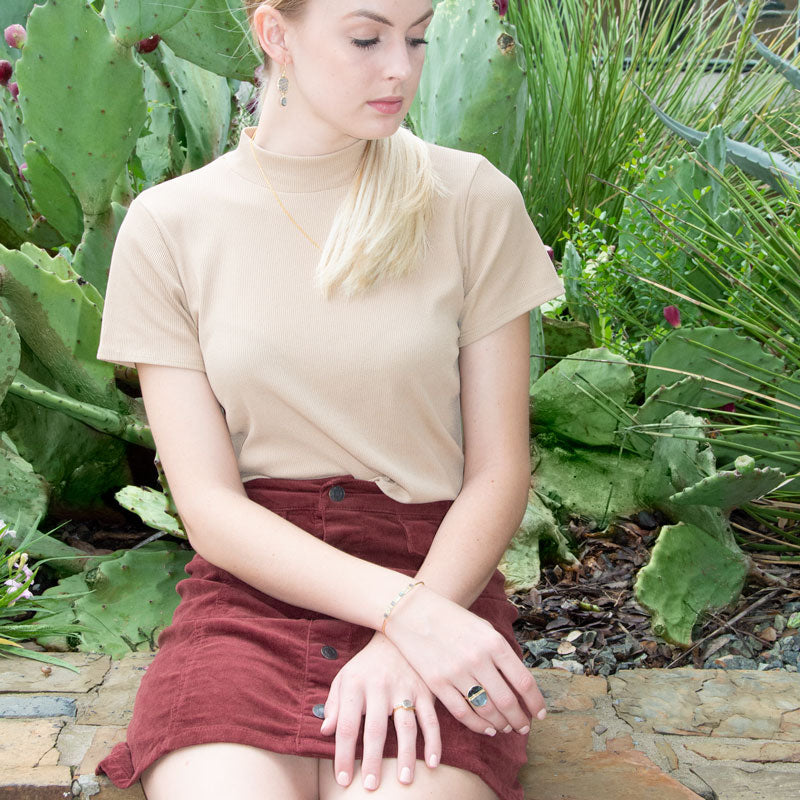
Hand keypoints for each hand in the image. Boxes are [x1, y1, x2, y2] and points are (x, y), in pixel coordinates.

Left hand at [319, 631, 440, 791]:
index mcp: (356, 685)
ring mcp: (404, 688)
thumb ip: (334, 704)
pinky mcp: (425, 690)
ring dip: (406, 755)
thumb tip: (325, 732)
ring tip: (403, 781)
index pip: (347, 725)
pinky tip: (433, 763)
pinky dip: (434, 741)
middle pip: (376, 729)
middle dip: (373, 760)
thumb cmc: (367, 664)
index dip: (343, 754)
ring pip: (406, 726)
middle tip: (370, 786)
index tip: (343, 779)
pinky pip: (431, 719)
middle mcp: (380, 687)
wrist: (396, 632)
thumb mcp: (345, 677)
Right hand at [383, 585, 546, 736]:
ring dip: (501, 723)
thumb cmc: (452, 618)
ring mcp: (457, 672)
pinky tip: (487, 728)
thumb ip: (501, 652)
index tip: (540, 713)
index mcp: (494, 643)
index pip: (523, 682)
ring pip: (487, 711)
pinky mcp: (438, 683)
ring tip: (507, 727)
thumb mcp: (482, 627)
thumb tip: (518, 682)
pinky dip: (479, 725)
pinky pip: (463, 713)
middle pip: (507, 701)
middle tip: (524, 726)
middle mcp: (478, 659)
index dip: (535, 702)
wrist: (413, 612)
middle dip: (520, 719)